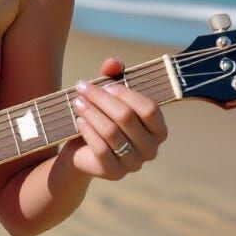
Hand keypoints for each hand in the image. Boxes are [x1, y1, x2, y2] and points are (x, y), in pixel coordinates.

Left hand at [65, 56, 167, 179]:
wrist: (82, 150)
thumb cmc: (102, 118)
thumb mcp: (108, 96)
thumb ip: (113, 76)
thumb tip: (113, 62)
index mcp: (158, 130)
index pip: (149, 109)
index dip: (127, 94)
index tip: (105, 85)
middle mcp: (151, 149)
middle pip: (127, 118)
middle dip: (102, 99)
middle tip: (82, 87)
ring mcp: (134, 164)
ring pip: (112, 133)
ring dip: (92, 112)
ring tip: (77, 101)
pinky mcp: (114, 173)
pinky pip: (101, 149)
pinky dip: (88, 131)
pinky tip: (79, 120)